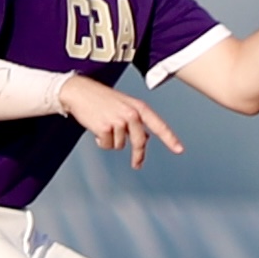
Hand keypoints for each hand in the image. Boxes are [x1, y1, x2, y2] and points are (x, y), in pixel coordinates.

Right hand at [59, 75, 183, 168]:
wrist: (79, 92)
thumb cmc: (103, 99)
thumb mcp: (125, 106)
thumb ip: (137, 121)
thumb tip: (146, 138)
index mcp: (140, 107)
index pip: (159, 125)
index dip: (170, 139)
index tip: (179, 150)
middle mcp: (132, 114)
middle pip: (140, 142)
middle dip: (138, 156)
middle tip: (137, 165)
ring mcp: (119, 121)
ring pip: (120, 145)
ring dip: (112, 141)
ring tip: (104, 125)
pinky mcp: (105, 127)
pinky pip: (107, 145)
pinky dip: (101, 141)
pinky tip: (96, 128)